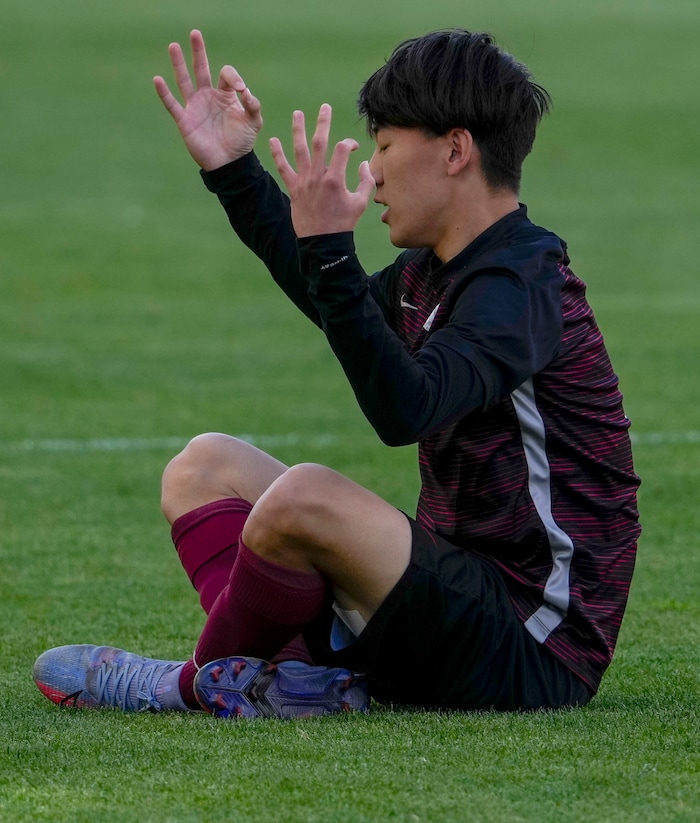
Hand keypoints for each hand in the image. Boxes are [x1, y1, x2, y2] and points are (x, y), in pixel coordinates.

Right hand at [153, 30, 262, 170]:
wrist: (229, 164)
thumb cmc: (241, 143)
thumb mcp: (253, 121)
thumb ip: (253, 104)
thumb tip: (244, 90)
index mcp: (225, 95)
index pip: (226, 75)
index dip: (233, 77)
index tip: (240, 90)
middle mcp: (208, 97)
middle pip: (201, 69)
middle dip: (198, 52)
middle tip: (195, 33)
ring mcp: (195, 107)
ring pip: (184, 81)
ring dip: (179, 64)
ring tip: (174, 46)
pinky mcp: (185, 120)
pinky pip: (172, 104)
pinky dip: (164, 93)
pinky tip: (158, 79)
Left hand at [269, 104, 375, 236]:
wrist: (323, 243)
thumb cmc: (343, 224)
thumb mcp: (361, 203)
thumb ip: (366, 182)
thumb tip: (364, 164)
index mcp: (335, 179)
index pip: (342, 149)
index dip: (349, 143)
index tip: (353, 148)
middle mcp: (318, 177)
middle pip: (319, 142)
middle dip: (323, 122)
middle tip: (324, 107)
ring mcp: (304, 182)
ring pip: (299, 150)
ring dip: (298, 130)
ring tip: (297, 114)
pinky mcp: (293, 190)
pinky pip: (283, 169)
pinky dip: (277, 155)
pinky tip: (272, 140)